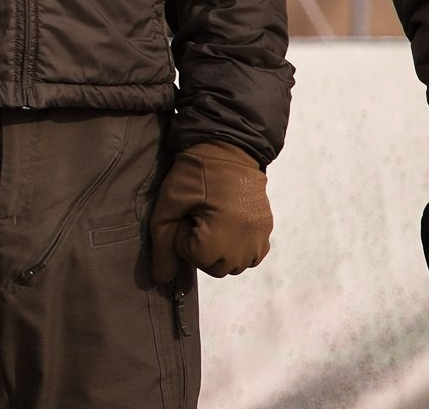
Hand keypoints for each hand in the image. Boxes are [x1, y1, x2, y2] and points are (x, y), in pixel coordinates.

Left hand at [149, 141, 272, 282]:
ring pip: (236, 265)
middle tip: (197, 219)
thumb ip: (163, 242)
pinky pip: (253, 255)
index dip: (183, 239)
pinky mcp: (267, 229)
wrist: (228, 148)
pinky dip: (239, 248)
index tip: (186, 216)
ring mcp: (261, 236)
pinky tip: (228, 227)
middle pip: (217, 268)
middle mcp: (247, 241)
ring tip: (212, 223)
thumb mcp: (170, 203)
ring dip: (220, 252)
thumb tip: (161, 279)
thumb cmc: (195, 174)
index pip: (196, 259)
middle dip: (201, 249)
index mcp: (222, 234)